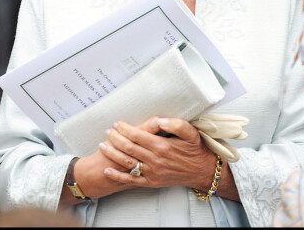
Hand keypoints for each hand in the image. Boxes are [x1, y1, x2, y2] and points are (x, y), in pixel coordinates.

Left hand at [99, 116, 215, 190]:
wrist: (201, 171)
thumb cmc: (195, 149)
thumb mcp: (190, 132)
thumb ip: (175, 124)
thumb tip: (159, 120)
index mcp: (162, 146)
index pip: (137, 135)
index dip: (125, 129)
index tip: (117, 123)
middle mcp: (155, 160)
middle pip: (129, 148)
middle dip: (115, 139)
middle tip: (108, 131)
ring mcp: (152, 173)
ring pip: (127, 163)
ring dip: (112, 154)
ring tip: (102, 146)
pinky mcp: (151, 182)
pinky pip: (131, 180)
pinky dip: (118, 175)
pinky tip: (108, 170)